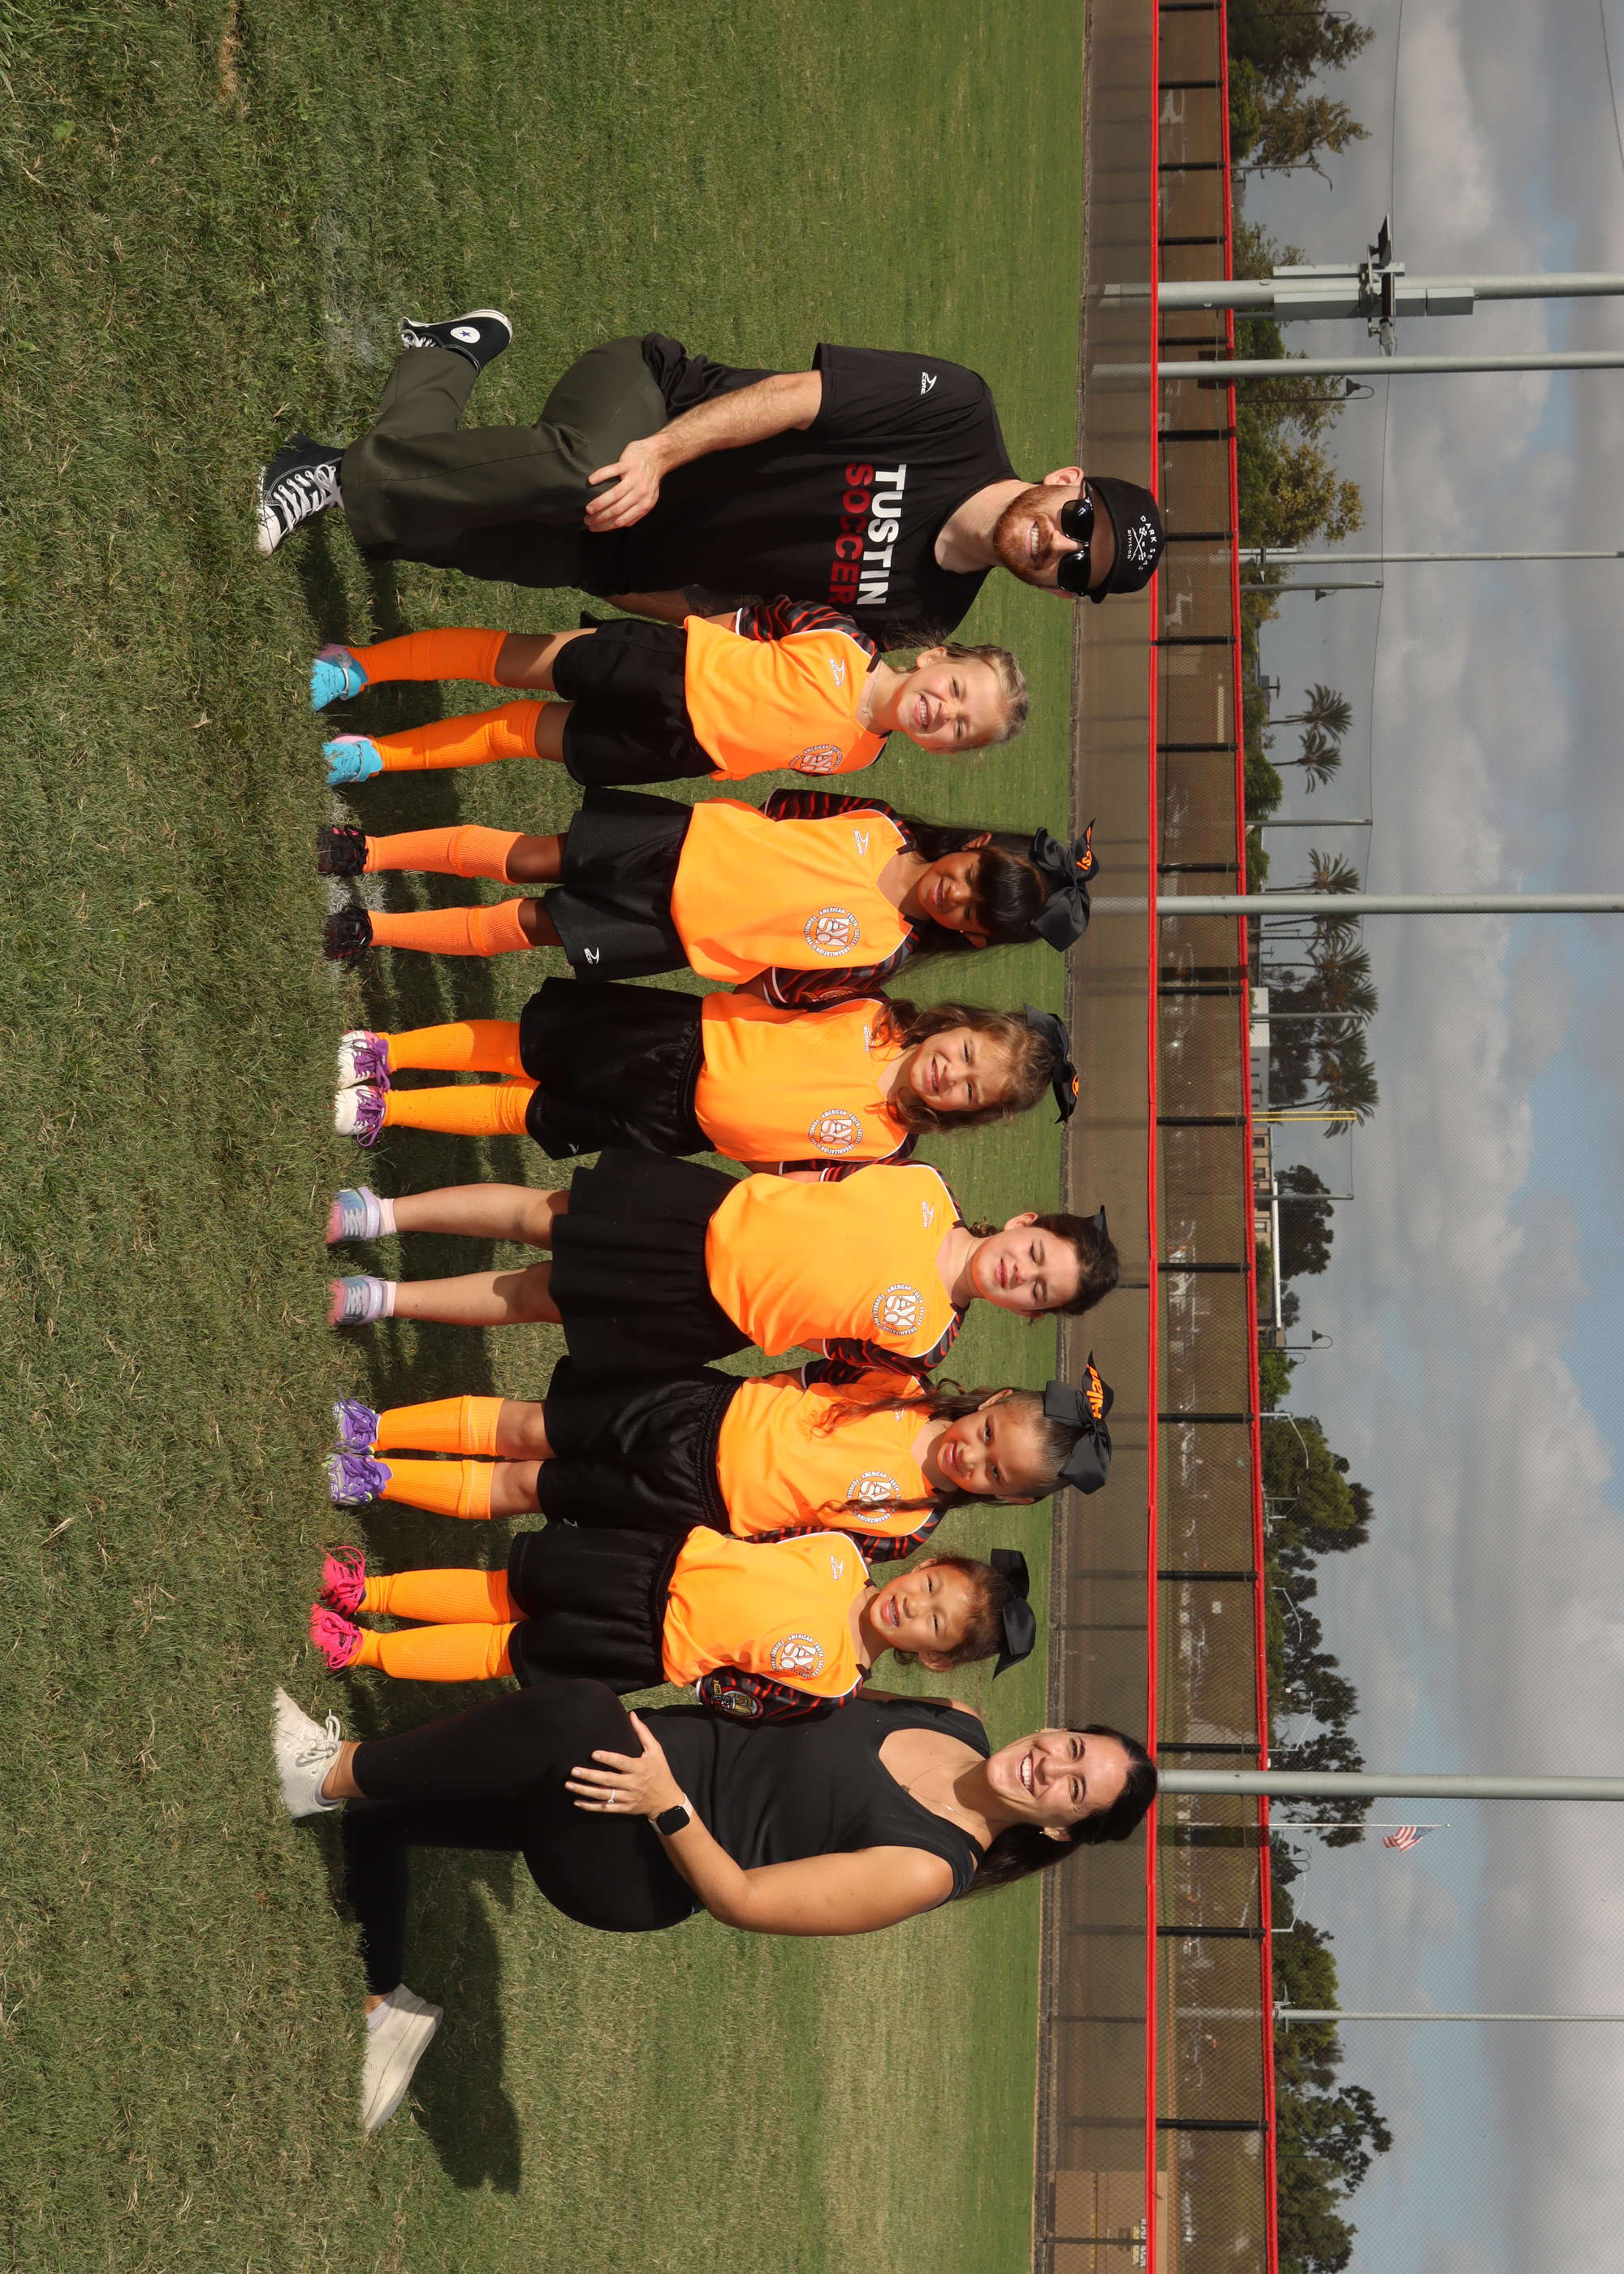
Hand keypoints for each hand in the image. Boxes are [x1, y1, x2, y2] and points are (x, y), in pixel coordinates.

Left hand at [566, 1711, 683, 1817]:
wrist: (666, 1801)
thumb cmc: (660, 1772)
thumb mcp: (656, 1751)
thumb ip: (643, 1733)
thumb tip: (632, 1715)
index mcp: (639, 1768)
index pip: (621, 1763)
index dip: (608, 1758)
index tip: (593, 1754)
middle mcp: (632, 1784)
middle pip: (608, 1780)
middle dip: (589, 1776)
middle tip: (573, 1771)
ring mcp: (627, 1798)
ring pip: (603, 1795)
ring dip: (585, 1791)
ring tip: (569, 1785)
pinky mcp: (624, 1808)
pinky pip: (605, 1808)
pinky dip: (590, 1807)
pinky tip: (577, 1802)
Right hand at [584, 437, 664, 531]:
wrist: (657, 457)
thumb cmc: (649, 480)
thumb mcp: (649, 500)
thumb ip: (638, 512)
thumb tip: (624, 524)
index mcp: (644, 505)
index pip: (622, 520)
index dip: (605, 526)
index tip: (593, 528)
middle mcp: (640, 493)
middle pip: (617, 509)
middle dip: (599, 517)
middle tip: (587, 520)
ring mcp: (634, 478)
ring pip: (615, 494)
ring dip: (599, 502)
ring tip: (588, 508)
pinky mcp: (628, 464)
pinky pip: (613, 470)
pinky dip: (601, 475)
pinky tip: (591, 481)